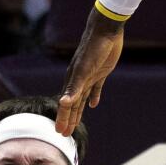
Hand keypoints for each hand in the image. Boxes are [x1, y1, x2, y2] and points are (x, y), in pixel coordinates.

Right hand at [56, 7, 124, 136]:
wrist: (105, 30)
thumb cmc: (94, 49)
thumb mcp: (85, 70)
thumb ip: (75, 87)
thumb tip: (64, 102)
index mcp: (73, 81)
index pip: (66, 104)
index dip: (63, 118)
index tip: (60, 132)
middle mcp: (79, 80)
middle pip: (73, 104)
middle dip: (69, 119)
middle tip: (65, 134)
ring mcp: (90, 76)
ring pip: (82, 98)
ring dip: (78, 112)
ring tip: (75, 124)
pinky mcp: (101, 72)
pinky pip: (96, 89)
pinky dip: (94, 97)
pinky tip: (94, 105)